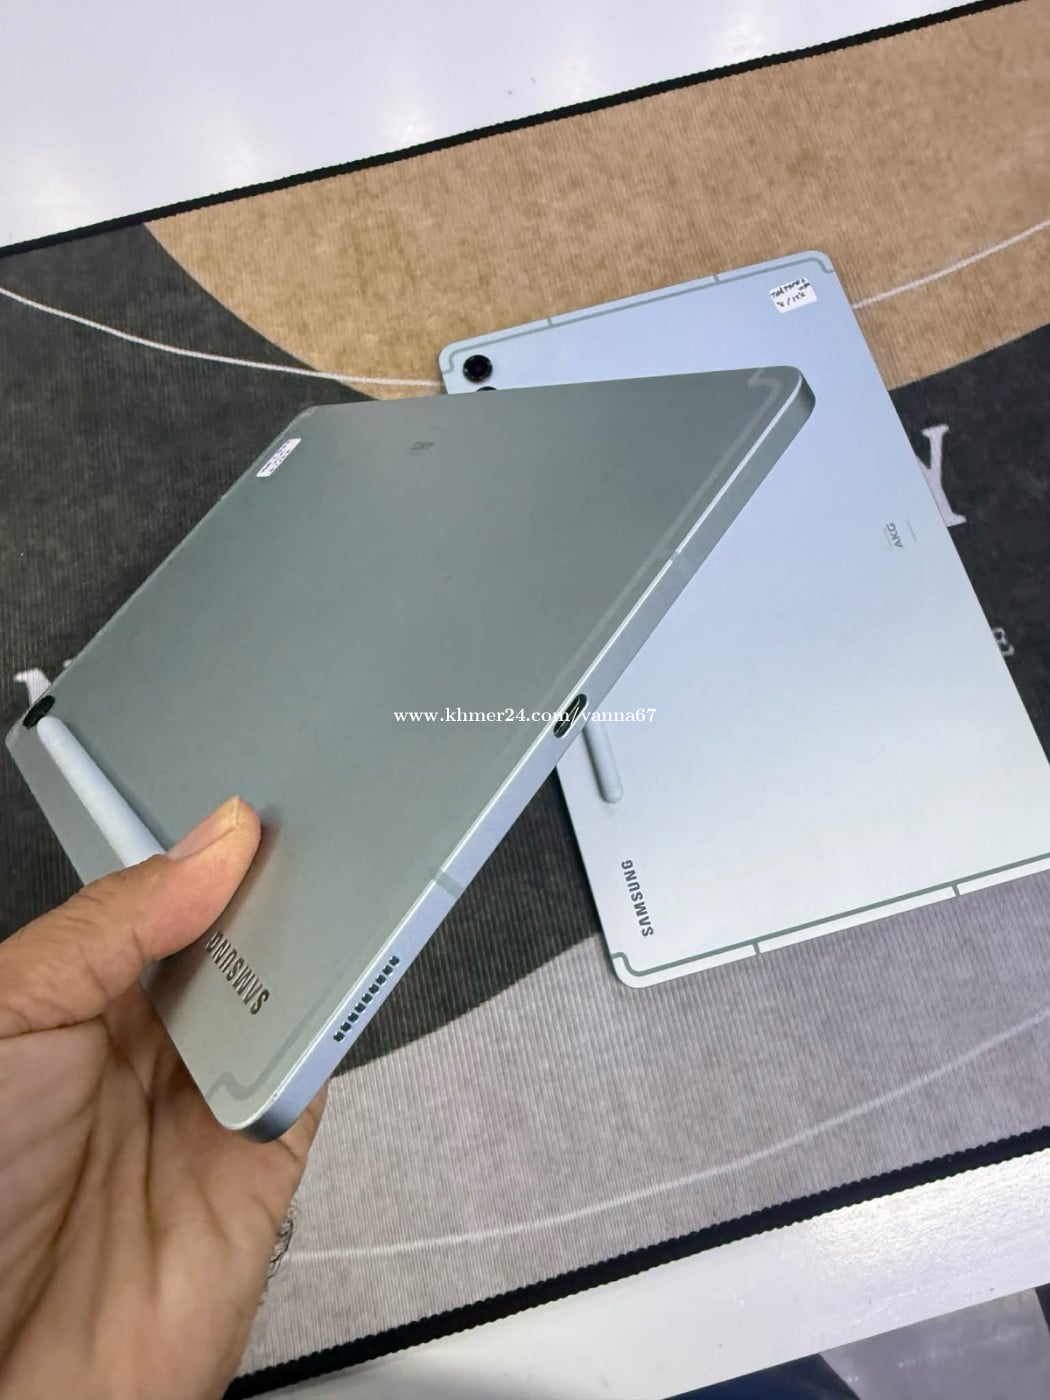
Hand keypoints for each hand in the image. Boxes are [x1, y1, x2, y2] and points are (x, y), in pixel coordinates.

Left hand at [0, 797, 325, 1399]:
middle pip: (238, 952)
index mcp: (76, 1005)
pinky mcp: (263, 1167)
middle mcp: (145, 1054)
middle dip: (278, 902)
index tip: (258, 820)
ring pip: (286, 1006)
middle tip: (314, 848)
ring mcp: (206, 1109)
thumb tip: (212, 847)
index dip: (215, 862)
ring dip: (317, 959)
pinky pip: (314, 1081)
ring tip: (336, 903)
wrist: (0, 1380)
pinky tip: (337, 988)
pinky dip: (334, 1034)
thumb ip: (108, 926)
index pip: (168, 909)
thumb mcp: (7, 1017)